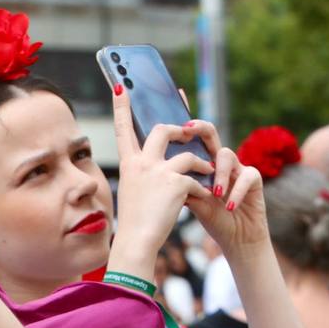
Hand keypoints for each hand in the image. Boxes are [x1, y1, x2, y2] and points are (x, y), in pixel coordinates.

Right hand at [109, 87, 215, 254]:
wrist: (138, 241)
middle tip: (189, 135)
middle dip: (179, 130)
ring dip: (202, 165)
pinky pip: (197, 180)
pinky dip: (203, 190)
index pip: (123, 130)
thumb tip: (162, 162)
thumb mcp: (134, 191)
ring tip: (208, 175)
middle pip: (162, 130)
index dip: (122, 107)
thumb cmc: (136, 222)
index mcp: (128, 165)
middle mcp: (141, 164)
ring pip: (188, 155)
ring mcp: (158, 172)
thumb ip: (145, 173)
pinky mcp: (176, 183)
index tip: (120, 86)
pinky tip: (203, 201)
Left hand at [181, 121, 269, 260]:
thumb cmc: (214, 220)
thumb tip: (162, 178)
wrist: (237, 239)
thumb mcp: (194, 204)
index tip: (173, 120)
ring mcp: (237, 167)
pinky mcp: (254, 177)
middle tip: (187, 129)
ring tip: (215, 194)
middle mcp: (219, 161)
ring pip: (226, 155)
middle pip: (211, 134)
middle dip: (199, 128)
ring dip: (219, 175)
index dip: (183, 128)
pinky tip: (229, 206)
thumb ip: (183, 189)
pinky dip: (236, 192)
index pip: (192, 142)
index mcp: (202, 165)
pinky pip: (246, 176)